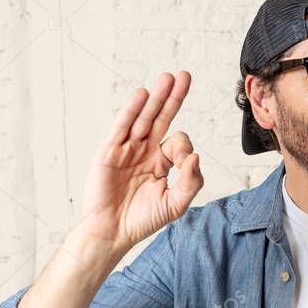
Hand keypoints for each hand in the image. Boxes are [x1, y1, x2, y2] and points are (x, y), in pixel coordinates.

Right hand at [77, 71, 203, 253]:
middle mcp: (145, 151)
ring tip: (167, 77)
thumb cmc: (143, 220)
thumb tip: (197, 157)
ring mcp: (127, 149)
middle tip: (184, 76)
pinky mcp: (110, 151)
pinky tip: (143, 94)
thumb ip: (190, 181)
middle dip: (174, 97)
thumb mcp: (175, 204)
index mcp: (161, 162)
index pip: (178, 141)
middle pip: (162, 117)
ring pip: (144, 117)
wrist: (112, 232)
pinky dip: (132, 110)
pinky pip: (123, 126)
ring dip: (156, 97)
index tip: (183, 163)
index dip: (184, 147)